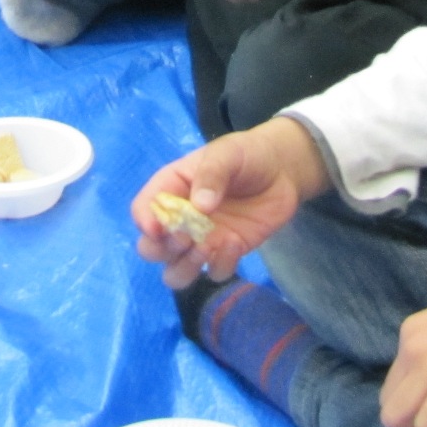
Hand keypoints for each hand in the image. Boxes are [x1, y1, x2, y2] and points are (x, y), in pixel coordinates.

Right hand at [132, 116, 327, 287]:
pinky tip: (236, 243)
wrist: (283, 169)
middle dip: (162, 249)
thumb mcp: (227, 153)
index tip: (159, 228)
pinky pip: (214, 273)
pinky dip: (221, 265)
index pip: (143, 210)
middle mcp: (181, 220)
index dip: (144, 221)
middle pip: (151, 249)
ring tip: (206, 249)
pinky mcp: (227, 254)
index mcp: (172, 188)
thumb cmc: (247, 154)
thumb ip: (212, 174)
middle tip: (186, 237)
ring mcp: (203, 240)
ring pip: (175, 273)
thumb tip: (200, 206)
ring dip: (184, 268)